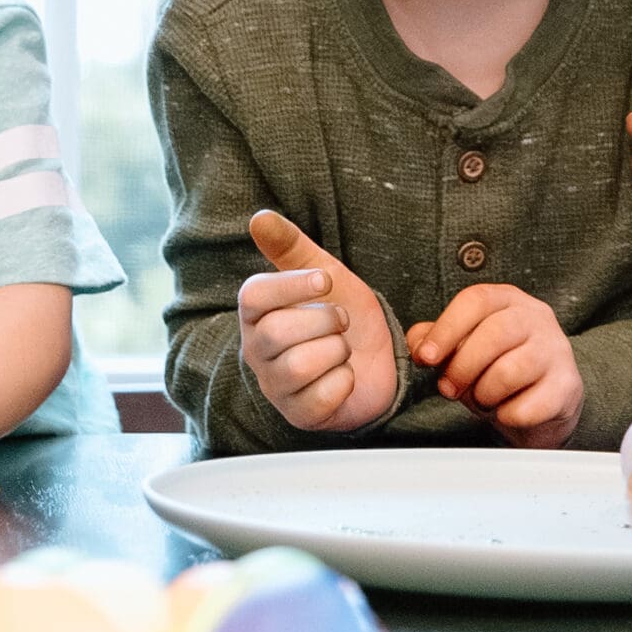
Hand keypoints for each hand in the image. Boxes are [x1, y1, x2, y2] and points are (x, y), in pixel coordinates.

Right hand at [238, 210, 397, 433]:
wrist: (377, 360)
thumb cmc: (343, 315)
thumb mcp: (324, 274)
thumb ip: (291, 247)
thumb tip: (259, 217)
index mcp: (257, 314)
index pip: (254, 296)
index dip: (292, 286)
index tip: (326, 280)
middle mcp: (257, 351)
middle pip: (279, 332)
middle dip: (326, 321)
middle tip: (343, 320)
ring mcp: (275, 386)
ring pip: (300, 365)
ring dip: (337, 352)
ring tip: (343, 349)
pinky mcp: (298, 414)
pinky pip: (320, 397)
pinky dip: (344, 383)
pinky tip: (345, 376)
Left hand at [406, 284, 582, 447]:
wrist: (544, 402)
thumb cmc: (498, 367)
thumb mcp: (464, 347)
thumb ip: (436, 340)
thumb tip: (417, 343)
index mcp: (508, 300)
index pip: (476, 300)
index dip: (446, 329)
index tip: (424, 357)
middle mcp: (537, 318)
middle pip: (494, 333)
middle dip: (462, 367)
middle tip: (448, 389)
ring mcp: (558, 351)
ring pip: (511, 371)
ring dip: (484, 394)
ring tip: (482, 400)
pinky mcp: (569, 387)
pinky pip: (528, 406)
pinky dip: (507, 416)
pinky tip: (506, 412)